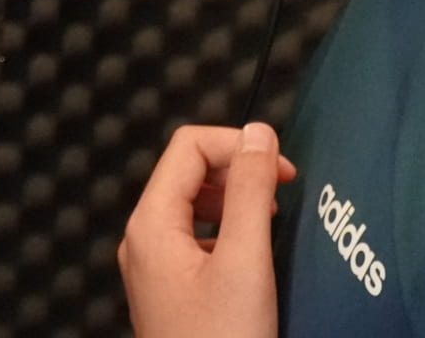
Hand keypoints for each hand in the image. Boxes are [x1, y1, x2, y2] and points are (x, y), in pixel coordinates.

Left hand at [119, 123, 297, 337]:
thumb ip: (249, 191)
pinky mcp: (170, 289)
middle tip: (281, 191)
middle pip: (187, 171)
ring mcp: (153, 266)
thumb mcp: (245, 261)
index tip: (279, 168)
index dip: (237, 145)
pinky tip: (253, 254)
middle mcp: (144, 240)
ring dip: (234, 200)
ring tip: (270, 221)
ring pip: (192, 204)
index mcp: (151, 224)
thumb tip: (257, 135)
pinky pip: (195, 237)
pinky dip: (227, 230)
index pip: (188, 146)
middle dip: (236, 171)